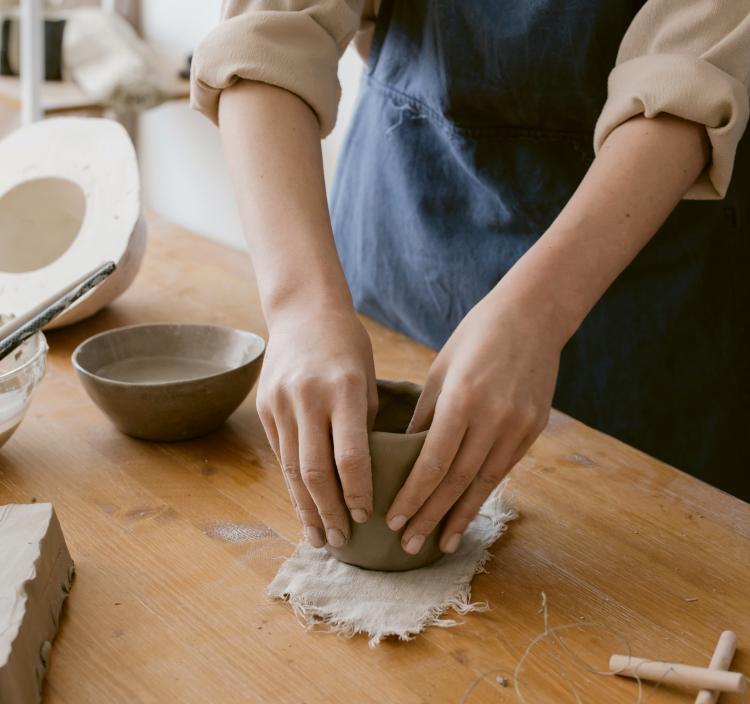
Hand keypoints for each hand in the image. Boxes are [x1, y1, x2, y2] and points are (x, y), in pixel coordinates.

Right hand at [257, 304, 377, 548]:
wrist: (303, 311)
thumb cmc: (348, 346)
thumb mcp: (368, 379)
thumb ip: (363, 426)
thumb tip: (363, 477)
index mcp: (344, 390)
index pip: (350, 456)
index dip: (357, 493)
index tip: (366, 518)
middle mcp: (308, 398)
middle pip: (315, 471)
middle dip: (329, 512)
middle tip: (341, 540)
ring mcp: (281, 403)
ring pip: (292, 469)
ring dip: (306, 508)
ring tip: (318, 536)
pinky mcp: (265, 407)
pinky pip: (280, 454)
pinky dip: (292, 484)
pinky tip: (302, 506)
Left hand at [386, 294, 561, 554]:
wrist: (532, 317)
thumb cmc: (474, 338)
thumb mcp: (440, 371)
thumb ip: (425, 417)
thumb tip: (405, 459)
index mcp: (462, 399)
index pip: (432, 462)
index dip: (412, 497)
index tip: (392, 521)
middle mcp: (492, 418)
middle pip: (456, 480)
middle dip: (429, 516)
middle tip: (407, 545)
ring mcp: (518, 426)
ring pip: (482, 483)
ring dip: (458, 516)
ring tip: (438, 545)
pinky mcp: (533, 430)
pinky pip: (502, 471)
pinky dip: (482, 495)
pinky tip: (466, 513)